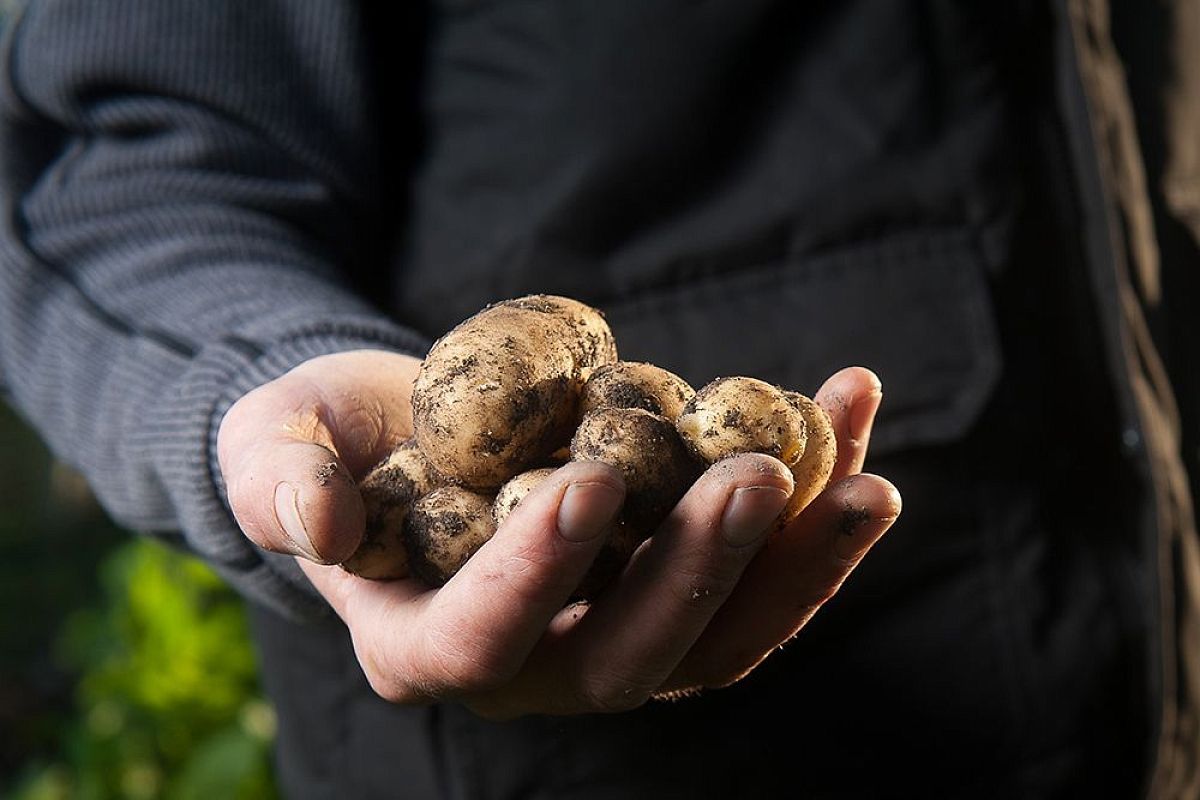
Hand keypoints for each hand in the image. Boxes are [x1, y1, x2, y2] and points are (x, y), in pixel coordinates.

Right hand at [217, 351, 899, 718]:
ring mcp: (610, 630)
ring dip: (795, 564)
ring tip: (866, 479)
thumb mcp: (274, 445)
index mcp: (422, 643)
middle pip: (630, 658)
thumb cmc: (324, 439)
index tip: (592, 480)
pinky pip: (752, 574)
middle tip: (762, 475)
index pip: (481, 638)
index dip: (536, 574)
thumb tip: (316, 520)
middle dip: (701, 573)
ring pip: (718, 639)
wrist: (401, 426)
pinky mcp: (669, 585)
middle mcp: (530, 662)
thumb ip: (280, 483)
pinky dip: (810, 511)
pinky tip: (851, 416)